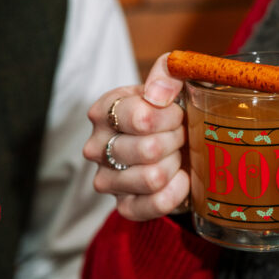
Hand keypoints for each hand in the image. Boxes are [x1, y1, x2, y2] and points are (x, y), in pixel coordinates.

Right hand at [83, 52, 188, 219]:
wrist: (181, 145)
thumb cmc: (172, 111)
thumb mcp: (172, 81)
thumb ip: (167, 72)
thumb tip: (157, 95)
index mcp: (104, 111)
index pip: (141, 118)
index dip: (170, 116)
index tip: (176, 112)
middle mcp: (96, 147)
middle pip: (150, 149)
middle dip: (176, 140)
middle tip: (179, 135)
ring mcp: (107, 180)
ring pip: (153, 177)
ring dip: (175, 164)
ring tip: (175, 154)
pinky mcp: (124, 206)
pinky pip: (156, 204)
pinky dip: (177, 191)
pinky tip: (180, 177)